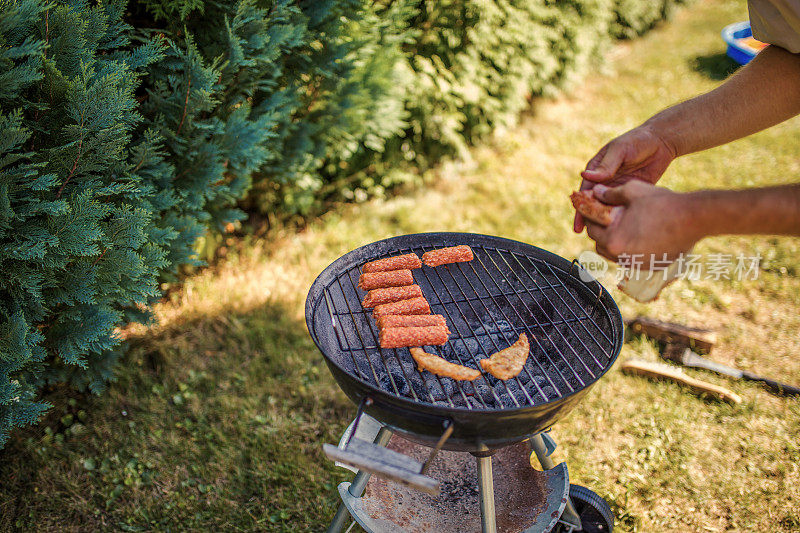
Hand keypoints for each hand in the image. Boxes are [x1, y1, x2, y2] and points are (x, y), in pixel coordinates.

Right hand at [574, 125, 676, 231]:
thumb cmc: (637, 141)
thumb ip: (606, 165)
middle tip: (585, 234)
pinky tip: (620, 229)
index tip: (579, 223)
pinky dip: (620, 218)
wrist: (662, 142)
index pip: (585, 191)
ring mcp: (617, 188)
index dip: (580, 207)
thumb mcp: (620, 150)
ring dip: (604, 220)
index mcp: (596, 170)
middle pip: (593, 203)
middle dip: (589, 218)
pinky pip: (623, 207)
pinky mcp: (631, 194)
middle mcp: (604, 181)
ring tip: (602, 236)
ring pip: (607, 208)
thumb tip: (585, 176)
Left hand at [584, 181, 700, 261]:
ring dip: (615, 240)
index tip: (594, 209)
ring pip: (616, 253)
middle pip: (600, 245)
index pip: (591, 230)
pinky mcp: (650, 266)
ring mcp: (637, 264)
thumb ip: (609, 194)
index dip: (591, 217)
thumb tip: (595, 191)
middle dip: (601, 230)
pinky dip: (630, 247)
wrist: (694, 218)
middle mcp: (622, 257)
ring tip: (623, 225)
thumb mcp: (632, 191)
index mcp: (613, 241)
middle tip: (607, 217)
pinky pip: (632, 257)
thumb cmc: (662, 203)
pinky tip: (638, 233)